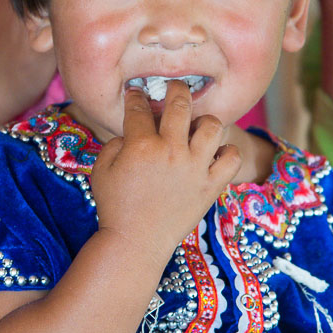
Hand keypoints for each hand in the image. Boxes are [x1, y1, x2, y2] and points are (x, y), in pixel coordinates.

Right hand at [91, 81, 240, 264]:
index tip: (137, 95)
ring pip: (212, 125)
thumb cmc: (114, 206)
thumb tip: (132, 131)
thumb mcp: (101, 170)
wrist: (135, 243)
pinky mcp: (210, 186)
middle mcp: (171, 151)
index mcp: (140, 145)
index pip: (139, 107)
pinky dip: (226, 152)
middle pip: (180, 103)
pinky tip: (212, 154)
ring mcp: (194, 168)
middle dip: (175, 89)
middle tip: (173, 90)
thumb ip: (114, 143)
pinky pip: (231, 158)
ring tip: (196, 127)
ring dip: (204, 121)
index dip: (136, 96)